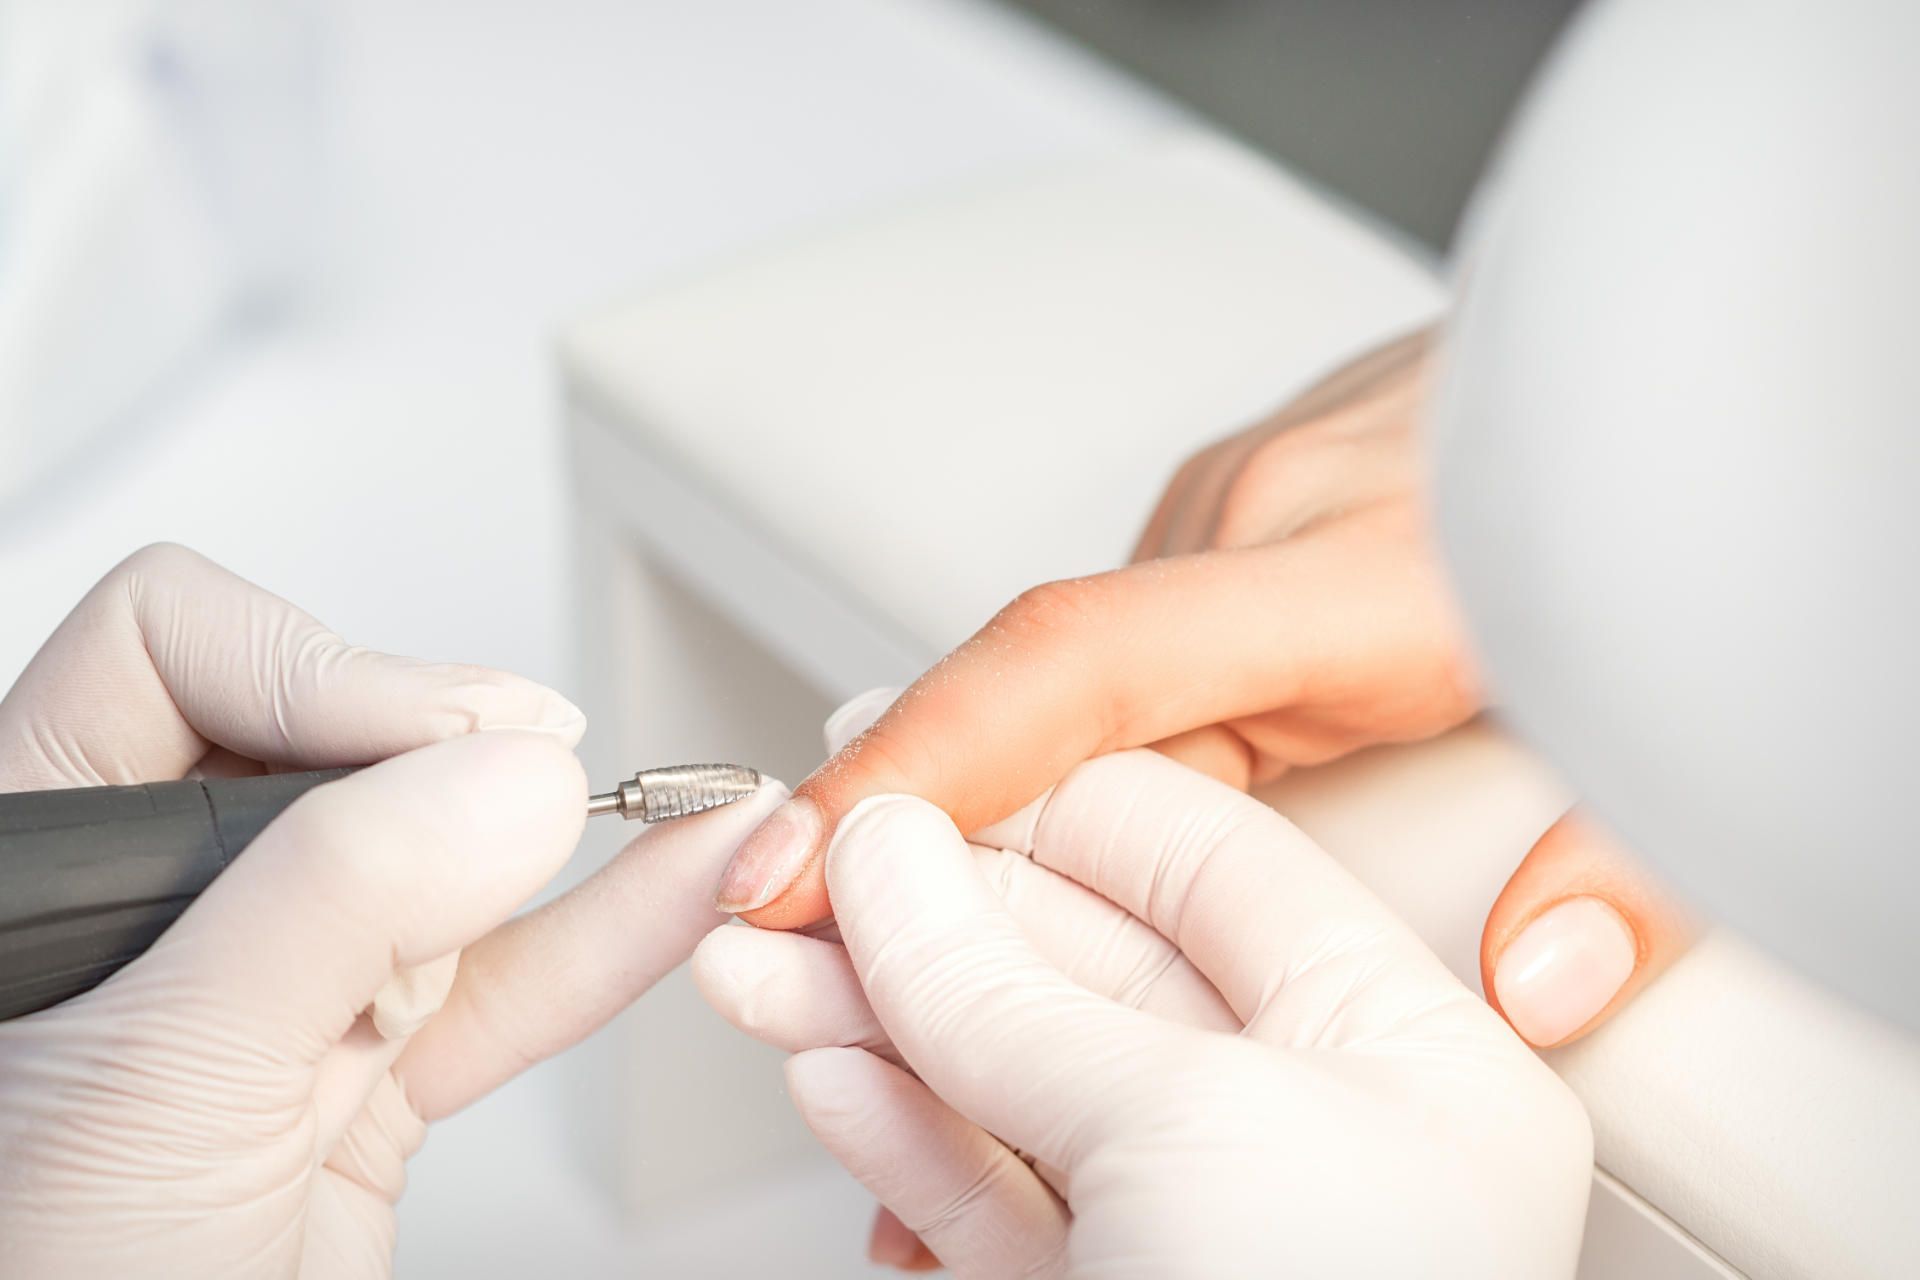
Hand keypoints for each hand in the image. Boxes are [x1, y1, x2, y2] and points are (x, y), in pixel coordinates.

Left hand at [0, 545, 785, 1276]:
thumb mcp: (169, 1077)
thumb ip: (336, 901)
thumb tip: (505, 776)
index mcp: (39, 864)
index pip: (174, 654)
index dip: (323, 670)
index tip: (445, 746)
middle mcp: (153, 908)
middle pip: (334, 741)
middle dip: (460, 758)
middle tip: (544, 784)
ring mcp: (265, 992)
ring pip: (439, 862)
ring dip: (572, 842)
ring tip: (680, 804)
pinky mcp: (360, 1079)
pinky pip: (499, 985)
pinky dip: (599, 942)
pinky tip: (677, 892)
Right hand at [697, 748, 1592, 1274]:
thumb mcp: (1184, 1135)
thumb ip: (1013, 988)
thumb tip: (893, 858)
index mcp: (1407, 1059)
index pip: (1202, 860)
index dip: (1038, 802)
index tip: (901, 772)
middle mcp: (1316, 1134)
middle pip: (1085, 963)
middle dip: (922, 911)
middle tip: (793, 869)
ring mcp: (1204, 1225)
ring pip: (1015, 1071)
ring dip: (876, 1007)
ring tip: (756, 959)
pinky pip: (993, 1182)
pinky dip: (900, 1119)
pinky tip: (826, 1058)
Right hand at [714, 331, 1691, 1047]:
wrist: (1609, 353)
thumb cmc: (1618, 506)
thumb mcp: (1642, 698)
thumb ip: (1615, 857)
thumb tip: (1534, 978)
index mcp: (1343, 572)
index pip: (1078, 665)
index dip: (921, 764)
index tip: (798, 859)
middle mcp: (1239, 528)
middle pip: (1017, 697)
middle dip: (895, 834)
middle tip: (796, 960)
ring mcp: (1208, 515)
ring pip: (1040, 688)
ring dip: (965, 808)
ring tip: (890, 939)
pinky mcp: (1200, 528)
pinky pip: (1087, 662)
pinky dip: (1034, 757)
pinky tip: (1029, 847)